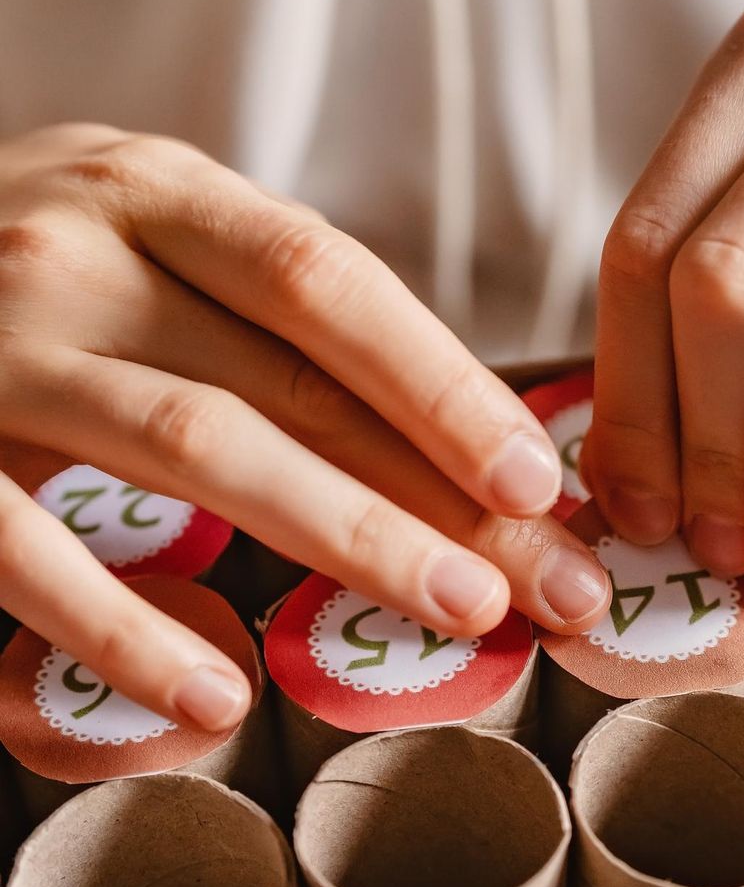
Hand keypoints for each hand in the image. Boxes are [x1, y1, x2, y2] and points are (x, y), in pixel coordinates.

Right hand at [0, 124, 609, 730]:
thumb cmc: (58, 268)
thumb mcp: (165, 244)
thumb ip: (282, 316)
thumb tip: (456, 436)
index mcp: (162, 194)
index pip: (333, 285)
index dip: (444, 384)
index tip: (538, 477)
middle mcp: (78, 250)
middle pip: (294, 378)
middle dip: (440, 489)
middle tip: (548, 578)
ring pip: (200, 446)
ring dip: (346, 537)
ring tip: (459, 609)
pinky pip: (27, 552)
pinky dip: (123, 627)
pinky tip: (217, 692)